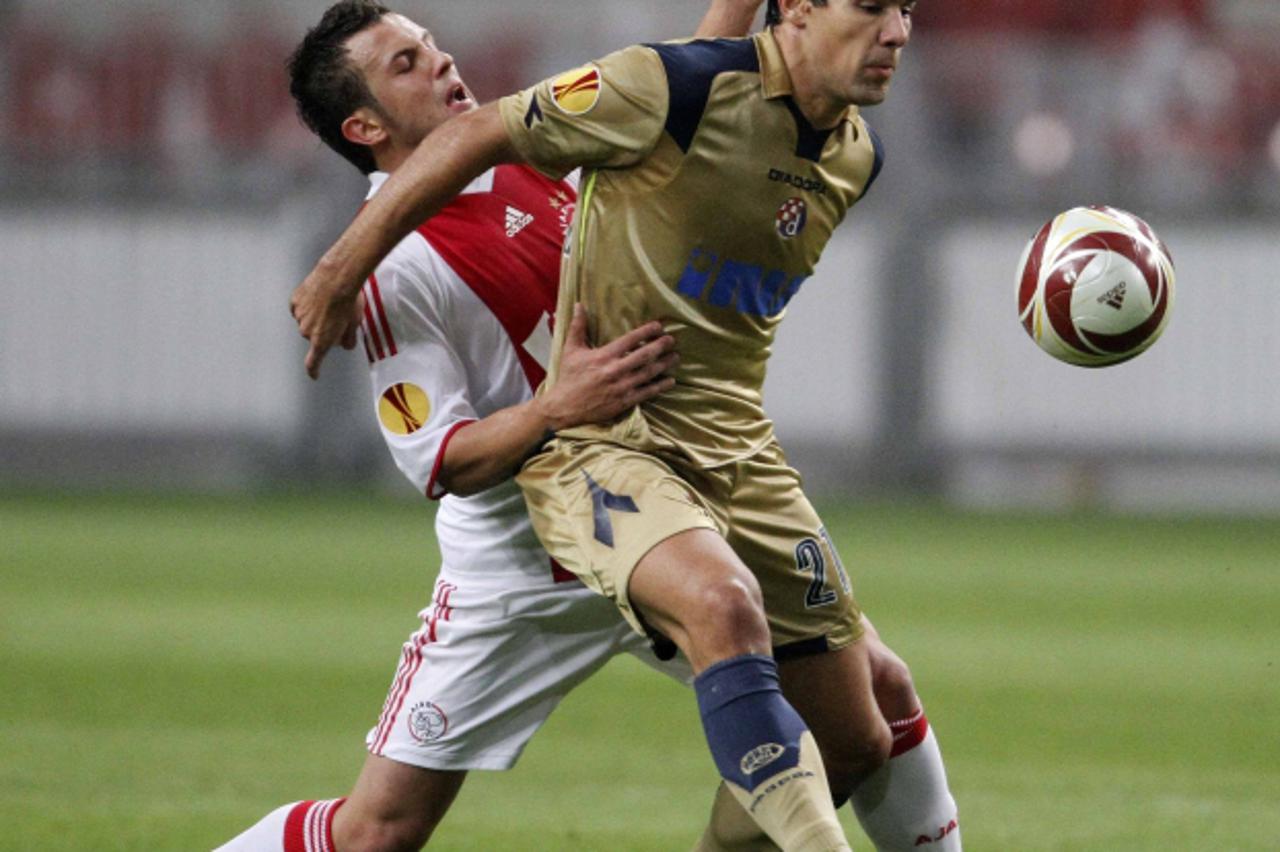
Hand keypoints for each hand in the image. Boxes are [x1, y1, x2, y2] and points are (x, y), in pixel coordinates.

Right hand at [290, 262, 363, 379]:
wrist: (337, 277)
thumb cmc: (348, 301)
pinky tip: (319, 297)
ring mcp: (299, 316)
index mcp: (321, 341)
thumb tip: (346, 344)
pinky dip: (308, 305)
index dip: (314, 370)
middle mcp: (306, 331)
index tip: (314, 375)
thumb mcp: (354, 324)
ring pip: (306, 321)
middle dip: (323, 330)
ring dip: (315, 316)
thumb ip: (348, 338)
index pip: (313, 362)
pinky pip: (300, 308)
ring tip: (330, 302)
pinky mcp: (295, 301)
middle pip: (314, 336)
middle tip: (338, 317)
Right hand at [539, 304, 678, 430]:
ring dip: (664, 364)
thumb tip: (579, 305)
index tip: (659, 326)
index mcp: (604, 356)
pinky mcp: (624, 402)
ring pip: (648, 373)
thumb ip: (578, 327)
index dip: (647, 331)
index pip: (630, 339)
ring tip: (676, 357)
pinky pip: (646, 392)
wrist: (564, 407)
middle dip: (661, 346)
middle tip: (672, 340)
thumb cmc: (568, 377)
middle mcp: (615, 370)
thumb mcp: (571, 350)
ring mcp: (621, 387)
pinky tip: (670, 381)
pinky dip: (660, 386)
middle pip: (644, 355)